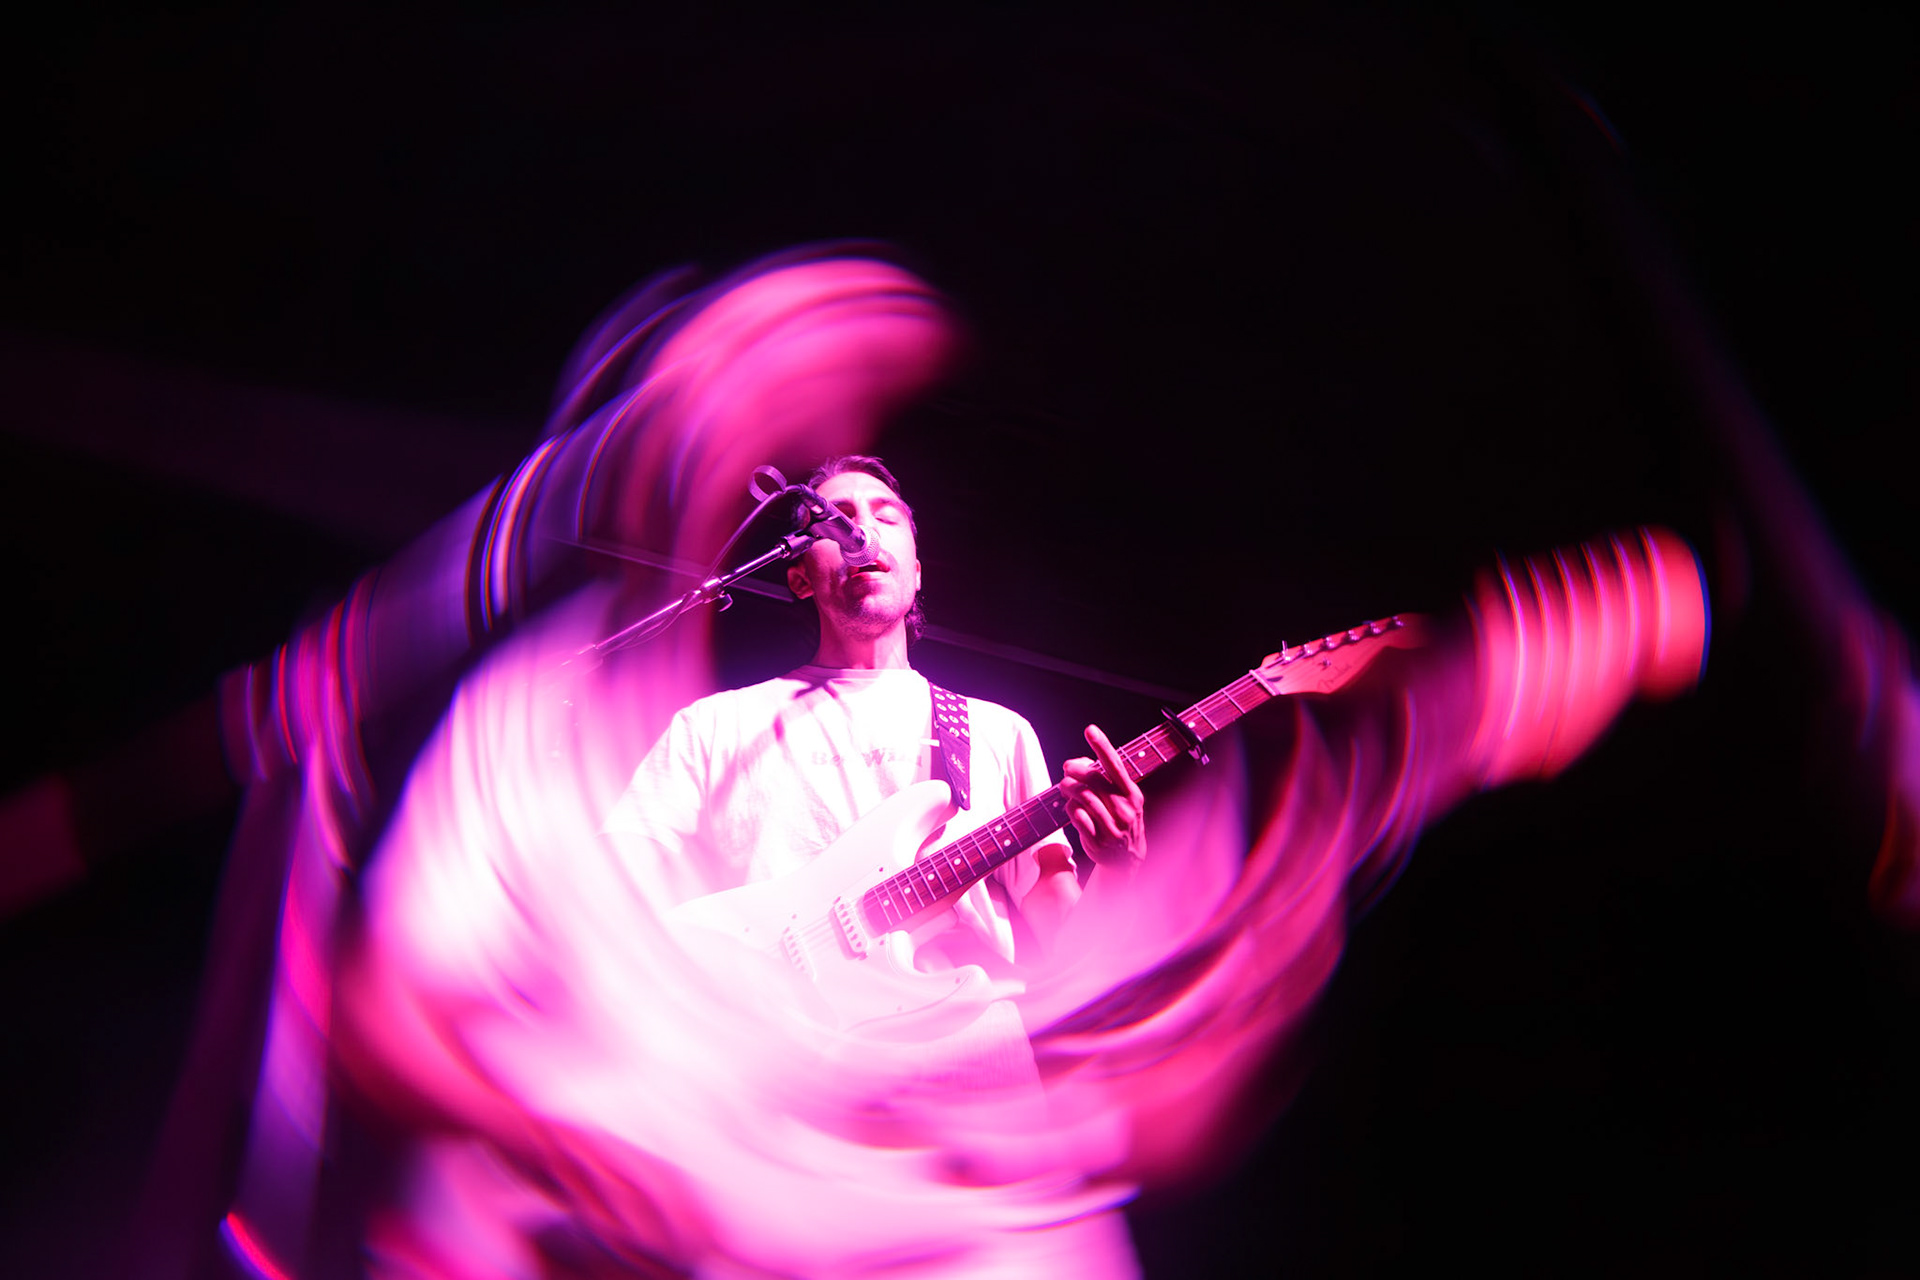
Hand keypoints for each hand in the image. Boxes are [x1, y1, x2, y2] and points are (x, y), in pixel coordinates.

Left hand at [1059, 724, 1145, 870]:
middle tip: (1067, 768)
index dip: (1102, 746)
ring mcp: (1112, 826)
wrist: (1127, 859)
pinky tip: (1071, 808)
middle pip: (1094, 779)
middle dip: (1076, 770)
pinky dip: (1070, 809)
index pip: (1115, 765)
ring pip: (1083, 796)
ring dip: (1069, 788)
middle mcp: (1125, 809)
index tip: (1090, 730)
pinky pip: (1077, 817)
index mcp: (1133, 794)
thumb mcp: (1123, 799)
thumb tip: (1078, 762)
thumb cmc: (1120, 820)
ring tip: (1064, 786)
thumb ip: (1105, 779)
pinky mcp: (1098, 840)